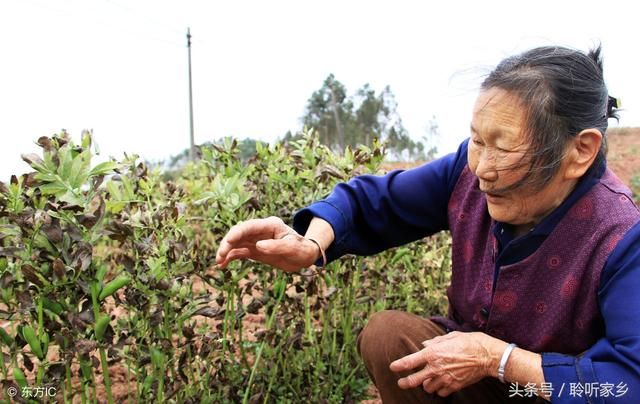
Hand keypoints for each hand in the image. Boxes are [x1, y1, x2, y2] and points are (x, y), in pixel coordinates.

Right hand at [215, 216, 320, 271]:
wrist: (305, 256)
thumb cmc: (302, 250)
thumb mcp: (293, 248)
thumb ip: (276, 247)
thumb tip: (258, 246)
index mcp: (270, 225)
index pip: (249, 226)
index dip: (237, 233)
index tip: (228, 241)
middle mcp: (260, 231)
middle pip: (239, 233)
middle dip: (228, 243)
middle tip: (220, 256)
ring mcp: (256, 240)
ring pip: (236, 242)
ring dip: (226, 251)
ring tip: (219, 262)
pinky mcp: (254, 250)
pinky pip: (239, 252)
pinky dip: (230, 257)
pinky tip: (223, 265)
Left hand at [389, 331, 504, 396]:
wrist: (488, 356)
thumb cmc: (470, 342)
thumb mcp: (450, 337)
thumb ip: (435, 342)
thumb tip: (425, 345)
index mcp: (433, 353)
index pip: (410, 361)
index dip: (399, 365)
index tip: (393, 367)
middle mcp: (436, 367)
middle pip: (414, 380)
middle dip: (405, 383)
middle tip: (402, 383)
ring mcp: (445, 379)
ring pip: (428, 388)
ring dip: (426, 384)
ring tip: (428, 380)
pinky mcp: (454, 386)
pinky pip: (441, 393)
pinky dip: (439, 390)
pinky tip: (441, 384)